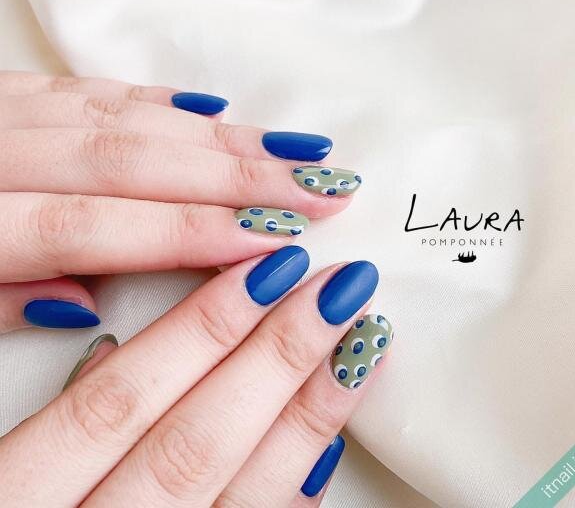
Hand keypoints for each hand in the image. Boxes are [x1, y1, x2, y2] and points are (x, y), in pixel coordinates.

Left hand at [0, 71, 361, 333]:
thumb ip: (0, 304)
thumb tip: (91, 303)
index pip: (105, 226)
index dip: (198, 234)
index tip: (277, 243)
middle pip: (136, 160)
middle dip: (240, 176)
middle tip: (320, 187)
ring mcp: (2, 107)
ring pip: (130, 116)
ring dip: (221, 135)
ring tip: (296, 150)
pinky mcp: (7, 88)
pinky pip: (94, 87)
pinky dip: (160, 99)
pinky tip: (216, 110)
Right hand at [0, 248, 392, 506]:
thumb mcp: (5, 481)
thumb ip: (62, 425)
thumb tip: (112, 351)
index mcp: (20, 505)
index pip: (122, 399)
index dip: (202, 328)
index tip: (269, 271)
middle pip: (196, 439)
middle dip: (277, 356)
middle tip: (337, 291)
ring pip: (241, 495)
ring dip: (308, 414)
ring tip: (359, 347)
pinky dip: (295, 494)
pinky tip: (332, 440)